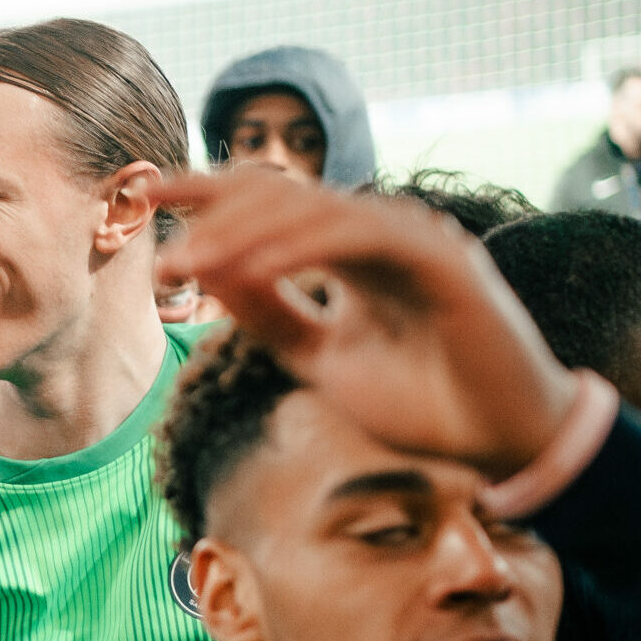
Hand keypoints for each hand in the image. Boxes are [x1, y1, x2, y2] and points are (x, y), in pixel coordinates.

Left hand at [148, 169, 576, 477]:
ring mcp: (414, 241)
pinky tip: (252, 270)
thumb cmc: (420, 403)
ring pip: (316, 210)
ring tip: (187, 261)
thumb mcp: (320, 359)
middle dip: (211, 210)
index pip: (270, 206)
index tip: (143, 197)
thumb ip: (269, 315)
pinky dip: (302, 250)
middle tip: (152, 231)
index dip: (205, 196)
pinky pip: (361, 238)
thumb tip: (207, 272)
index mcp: (349, 252)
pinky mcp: (444, 260)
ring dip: (244, 234)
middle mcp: (380, 234)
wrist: (497, 445)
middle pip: (285, 195)